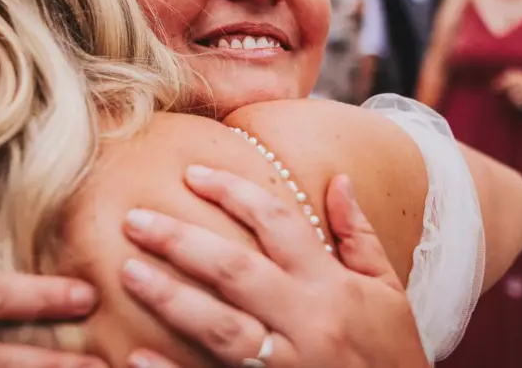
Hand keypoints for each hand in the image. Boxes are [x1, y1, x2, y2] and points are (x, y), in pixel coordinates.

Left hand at [119, 169, 426, 367]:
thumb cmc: (394, 353)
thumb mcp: (387, 291)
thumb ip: (359, 235)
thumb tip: (338, 181)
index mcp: (334, 285)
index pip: (278, 222)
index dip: (232, 191)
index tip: (191, 173)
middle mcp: (309, 321)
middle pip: (236, 269)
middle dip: (181, 240)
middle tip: (134, 219)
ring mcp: (289, 366)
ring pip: (221, 327)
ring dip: (170, 296)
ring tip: (126, 271)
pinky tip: (136, 355)